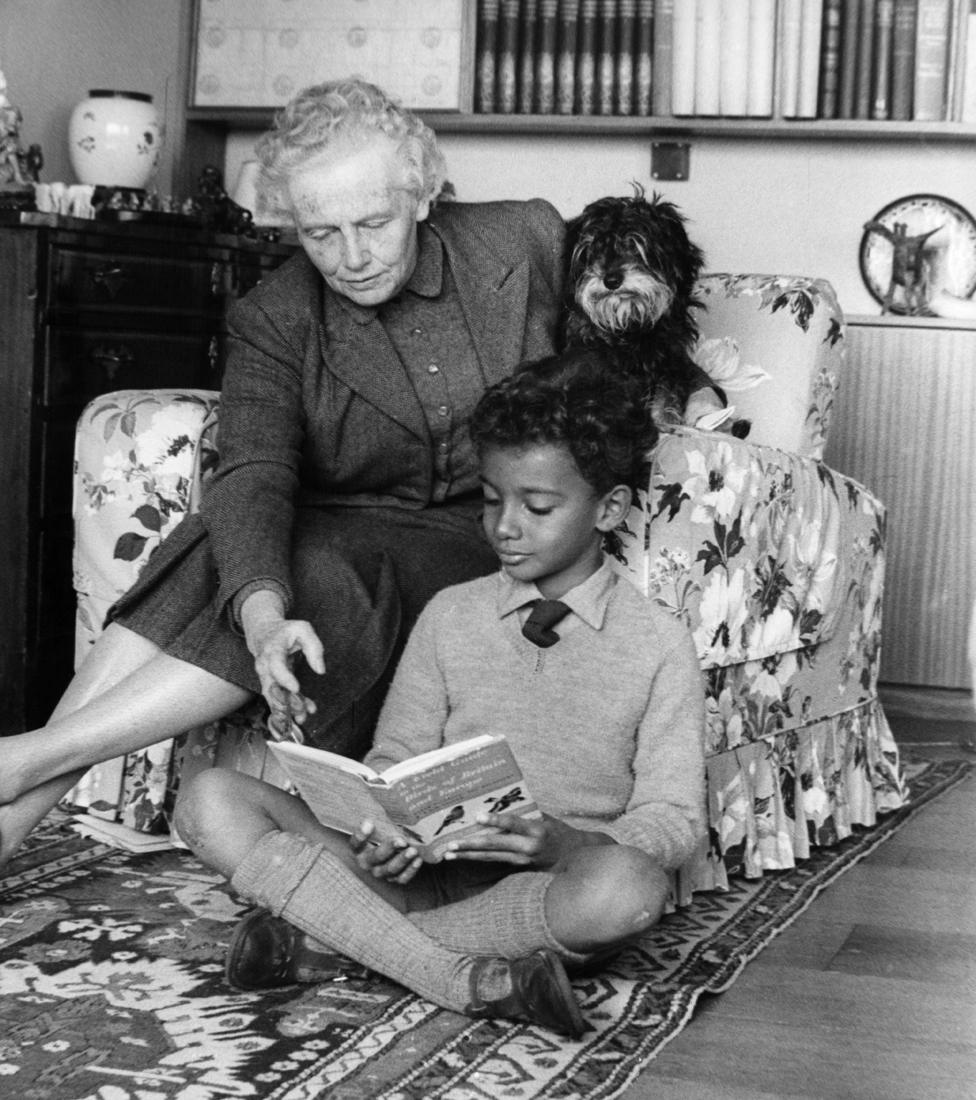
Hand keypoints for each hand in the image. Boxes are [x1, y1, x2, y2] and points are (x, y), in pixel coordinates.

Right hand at [240, 590, 324, 739]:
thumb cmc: (286, 631)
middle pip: (273, 687)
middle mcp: (264, 667)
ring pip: (274, 697)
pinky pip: (277, 699)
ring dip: (288, 709)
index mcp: (272, 650)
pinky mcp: (270, 684)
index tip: (296, 688)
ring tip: (303, 717)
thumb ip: (314, 647)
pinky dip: (288, 709)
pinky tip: (301, 715)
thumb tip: (320, 670)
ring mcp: (265, 677)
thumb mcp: (303, 629)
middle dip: (287, 701)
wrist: (264, 633)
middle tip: (302, 711)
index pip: (275, 666)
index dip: (284, 678)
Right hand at [349, 820, 422, 884]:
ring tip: (413, 850)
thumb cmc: (383, 832)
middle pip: (376, 858)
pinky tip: (418, 859)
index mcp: (360, 849)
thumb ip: (379, 814)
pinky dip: (410, 870)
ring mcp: (381, 872)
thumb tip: (386, 795)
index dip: (360, 835)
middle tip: (401, 840)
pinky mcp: (394, 878)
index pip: (355, 844)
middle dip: (389, 849)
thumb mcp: (379, 824)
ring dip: (402, 860)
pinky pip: (402, 879)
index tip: (369, 822)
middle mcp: (368, 863)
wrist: (390, 849)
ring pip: (390, 870)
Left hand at [442, 812, 605, 868]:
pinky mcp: (518, 868)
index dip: (496, 820)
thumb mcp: (545, 818)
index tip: (478, 816)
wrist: (574, 858)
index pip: (513, 824)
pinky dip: (477, 858)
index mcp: (537, 831)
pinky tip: (463, 857)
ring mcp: (522, 861)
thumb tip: (499, 799)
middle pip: (494, 846)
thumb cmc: (558, 831)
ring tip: (449, 854)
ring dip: (468, 855)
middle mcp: (528, 848)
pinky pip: (494, 862)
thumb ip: (523, 813)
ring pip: (490, 857)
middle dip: (470, 845)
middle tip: (450, 845)